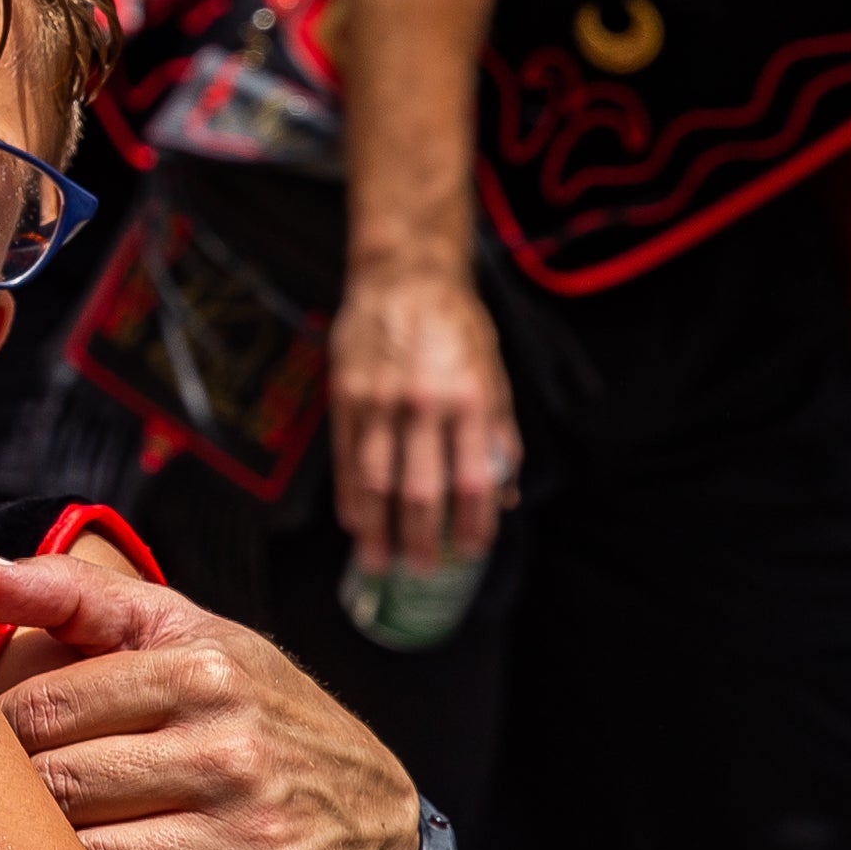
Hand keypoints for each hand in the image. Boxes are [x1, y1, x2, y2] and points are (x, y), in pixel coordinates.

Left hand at [0, 547, 422, 849]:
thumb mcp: (183, 634)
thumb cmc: (251, 714)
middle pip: (60, 791)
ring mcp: (259, 840)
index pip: (41, 710)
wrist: (381, 819)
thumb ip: (74, 595)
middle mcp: (235, 753)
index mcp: (203, 672)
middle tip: (2, 818)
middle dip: (16, 808)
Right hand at [330, 256, 514, 573]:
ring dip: (377, 529)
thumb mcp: (494, 376)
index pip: (473, 481)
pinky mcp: (347, 395)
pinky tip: (355, 521)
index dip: (472, 525)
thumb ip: (499, 436)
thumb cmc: (457, 328)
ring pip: (376, 481)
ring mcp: (380, 401)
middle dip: (420, 539)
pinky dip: (351, 495)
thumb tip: (504, 496)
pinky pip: (347, 457)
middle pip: (419, 491)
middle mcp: (425, 405)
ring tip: (379, 562)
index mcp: (471, 401)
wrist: (405, 277)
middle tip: (420, 572)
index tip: (471, 553)